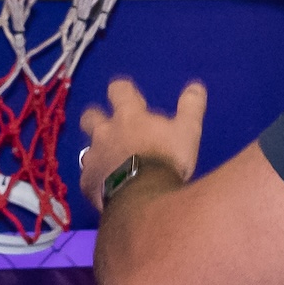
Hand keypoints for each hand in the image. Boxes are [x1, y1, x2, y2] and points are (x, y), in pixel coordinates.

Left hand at [77, 76, 207, 209]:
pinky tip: (107, 190)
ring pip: (88, 149)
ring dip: (98, 152)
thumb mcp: (187, 131)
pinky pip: (88, 178)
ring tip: (111, 164)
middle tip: (112, 129)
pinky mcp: (87, 182)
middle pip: (90, 115)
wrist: (142, 198)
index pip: (118, 89)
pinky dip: (97, 181)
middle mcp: (105, 132)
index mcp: (129, 115)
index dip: (122, 91)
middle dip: (97, 118)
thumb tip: (196, 86)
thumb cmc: (166, 160)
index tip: (131, 98)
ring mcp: (93, 157)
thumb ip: (190, 108)